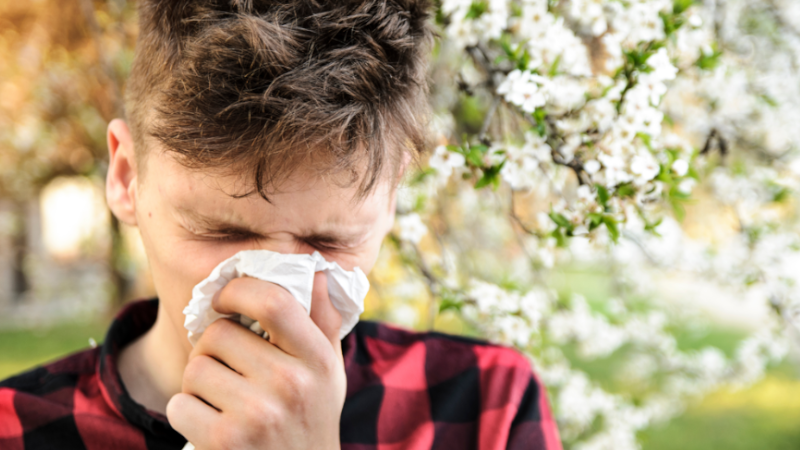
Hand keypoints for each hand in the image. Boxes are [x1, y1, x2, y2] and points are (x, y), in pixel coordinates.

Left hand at [166, 272, 345, 449]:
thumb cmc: (309, 418)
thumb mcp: (328, 373)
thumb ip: (322, 321)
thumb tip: (315, 270)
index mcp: (318, 360)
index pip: (274, 301)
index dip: (238, 291)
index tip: (225, 300)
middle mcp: (292, 384)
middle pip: (220, 334)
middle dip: (213, 348)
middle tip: (228, 369)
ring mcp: (258, 415)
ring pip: (196, 368)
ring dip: (198, 383)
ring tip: (223, 401)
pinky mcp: (225, 442)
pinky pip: (179, 405)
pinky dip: (186, 414)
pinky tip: (211, 425)